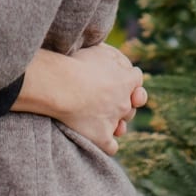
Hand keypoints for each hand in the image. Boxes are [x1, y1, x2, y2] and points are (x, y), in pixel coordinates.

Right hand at [14, 44, 145, 155]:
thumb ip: (112, 56)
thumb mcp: (97, 50)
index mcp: (126, 80)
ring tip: (102, 118)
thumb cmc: (74, 63)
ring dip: (117, 123)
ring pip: (122, 125)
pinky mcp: (101, 137)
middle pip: (131, 104)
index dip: (128, 79)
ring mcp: (113, 121)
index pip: (137, 78)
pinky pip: (111, 146)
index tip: (116, 78)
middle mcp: (124, 102)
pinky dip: (106, 142)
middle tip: (105, 98)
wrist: (59, 85)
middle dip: (122, 102)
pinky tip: (97, 136)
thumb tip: (117, 60)